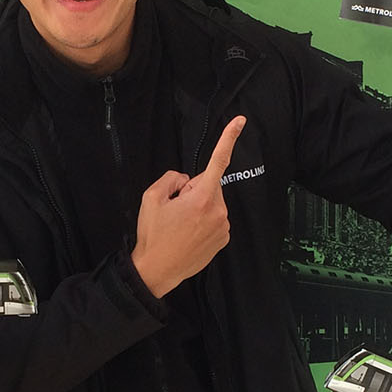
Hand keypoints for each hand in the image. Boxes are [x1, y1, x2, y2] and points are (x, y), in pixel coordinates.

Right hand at [131, 116, 245, 297]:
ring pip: (212, 203)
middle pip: (209, 185)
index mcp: (201, 198)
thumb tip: (185, 180)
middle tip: (175, 209)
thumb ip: (171, 178)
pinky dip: (203, 221)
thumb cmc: (153, 236)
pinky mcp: (223, 239)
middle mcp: (218, 211)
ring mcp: (223, 227)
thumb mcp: (151, 198)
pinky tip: (188, 234)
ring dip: (198, 207)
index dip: (229, 138)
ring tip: (180, 225)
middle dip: (194, 190)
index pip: (218, 161)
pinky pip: (215, 219)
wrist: (157, 270)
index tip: (240, 121)